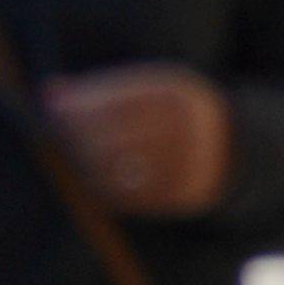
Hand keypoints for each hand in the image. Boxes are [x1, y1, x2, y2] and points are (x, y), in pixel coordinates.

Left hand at [42, 64, 233, 219]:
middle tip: (55, 133)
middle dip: (76, 136)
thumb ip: (105, 88)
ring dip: (84, 163)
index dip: (78, 106)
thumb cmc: (175, 112)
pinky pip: (131, 196)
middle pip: (113, 136)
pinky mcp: (182, 195)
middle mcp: (186, 131)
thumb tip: (50, 91)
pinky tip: (90, 175)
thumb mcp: (151, 88)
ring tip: (71, 154)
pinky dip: (103, 186)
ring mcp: (186, 166)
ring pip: (118, 169)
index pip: (114, 102)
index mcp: (178, 95)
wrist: (233, 148)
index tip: (53, 106)